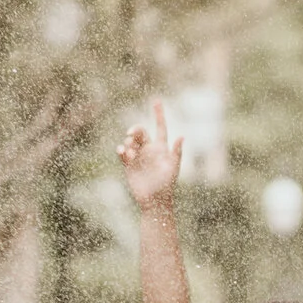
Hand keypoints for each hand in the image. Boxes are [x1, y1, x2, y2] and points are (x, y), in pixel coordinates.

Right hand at [116, 97, 184, 211]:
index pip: (160, 127)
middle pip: (140, 131)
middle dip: (135, 129)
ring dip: (129, 142)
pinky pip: (122, 153)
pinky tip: (122, 152)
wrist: (154, 201)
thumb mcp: (173, 168)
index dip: (159, 114)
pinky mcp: (128, 165)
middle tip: (131, 133)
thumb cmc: (167, 185)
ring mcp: (138, 156)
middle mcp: (149, 150)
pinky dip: (121, 150)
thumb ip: (176, 152)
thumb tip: (181, 136)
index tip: (157, 101)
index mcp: (161, 148)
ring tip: (130, 151)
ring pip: (130, 141)